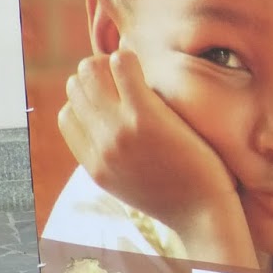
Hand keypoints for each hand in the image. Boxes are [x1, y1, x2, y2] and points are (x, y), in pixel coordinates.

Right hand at [59, 50, 252, 261]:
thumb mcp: (133, 186)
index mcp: (94, 166)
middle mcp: (99, 146)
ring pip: (90, 74)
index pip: (67, 116)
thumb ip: (116, 162)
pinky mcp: (145, 116)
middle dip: (94, 74)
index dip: (85, 99)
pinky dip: (125, 57)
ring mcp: (118, 131)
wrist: (204, 215)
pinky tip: (137, 61)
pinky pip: (121, 68)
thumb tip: (114, 139)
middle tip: (120, 72)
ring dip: (106, 62)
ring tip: (129, 65)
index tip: (109, 93)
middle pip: (76, 90)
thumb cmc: (182, 198)